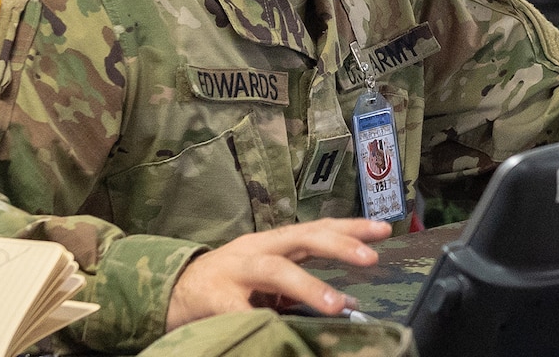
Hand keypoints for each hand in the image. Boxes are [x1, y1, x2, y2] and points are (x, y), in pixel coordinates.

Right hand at [165, 217, 391, 330]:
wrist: (173, 290)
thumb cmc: (230, 284)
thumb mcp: (271, 280)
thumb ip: (305, 286)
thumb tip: (349, 303)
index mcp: (275, 243)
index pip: (319, 229)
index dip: (351, 228)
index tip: (385, 229)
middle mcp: (259, 249)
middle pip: (303, 237)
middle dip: (338, 245)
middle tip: (371, 257)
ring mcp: (237, 271)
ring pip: (277, 270)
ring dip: (308, 285)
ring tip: (336, 304)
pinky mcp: (215, 297)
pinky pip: (241, 310)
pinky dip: (259, 318)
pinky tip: (276, 329)